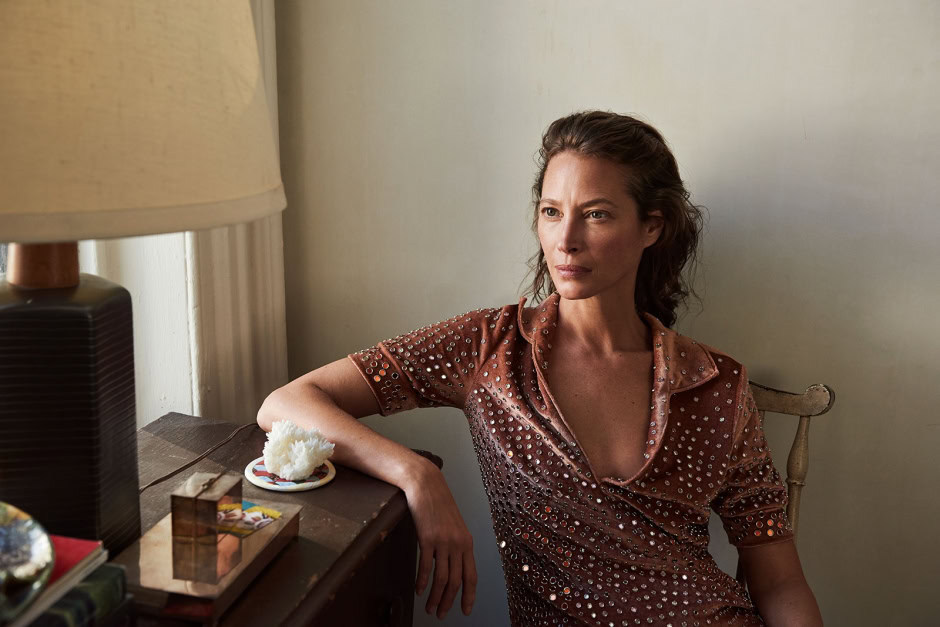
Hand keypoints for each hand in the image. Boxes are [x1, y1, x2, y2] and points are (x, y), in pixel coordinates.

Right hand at [403, 460, 476, 618]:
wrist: (426, 484)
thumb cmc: (438, 503)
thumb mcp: (453, 525)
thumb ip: (455, 544)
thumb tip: (452, 565)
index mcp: (467, 542)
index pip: (471, 576)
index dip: (469, 596)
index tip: (465, 610)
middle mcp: (458, 544)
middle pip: (456, 581)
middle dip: (449, 602)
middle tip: (441, 614)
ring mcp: (444, 541)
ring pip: (442, 579)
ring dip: (436, 598)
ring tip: (430, 608)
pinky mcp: (428, 538)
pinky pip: (427, 567)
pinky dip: (423, 582)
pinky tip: (419, 590)